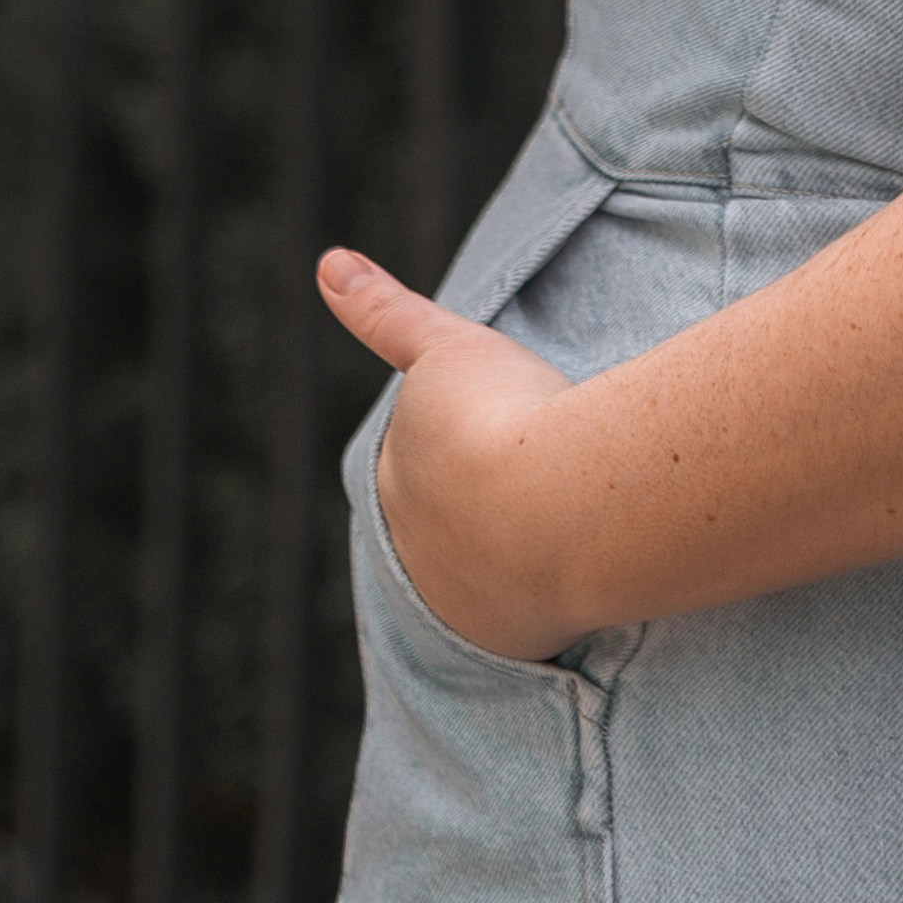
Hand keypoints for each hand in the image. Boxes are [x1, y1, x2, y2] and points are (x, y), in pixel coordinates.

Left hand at [318, 251, 578, 661]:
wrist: (558, 503)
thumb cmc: (504, 414)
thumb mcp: (446, 346)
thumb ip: (386, 313)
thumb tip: (327, 262)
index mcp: (399, 485)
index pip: (421, 466)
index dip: (467, 444)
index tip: (497, 435)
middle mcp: (414, 553)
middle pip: (451, 522)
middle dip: (487, 500)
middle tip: (542, 466)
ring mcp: (460, 604)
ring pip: (487, 569)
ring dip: (519, 547)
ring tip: (567, 513)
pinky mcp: (511, 640)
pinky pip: (526, 615)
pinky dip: (547, 592)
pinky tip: (576, 568)